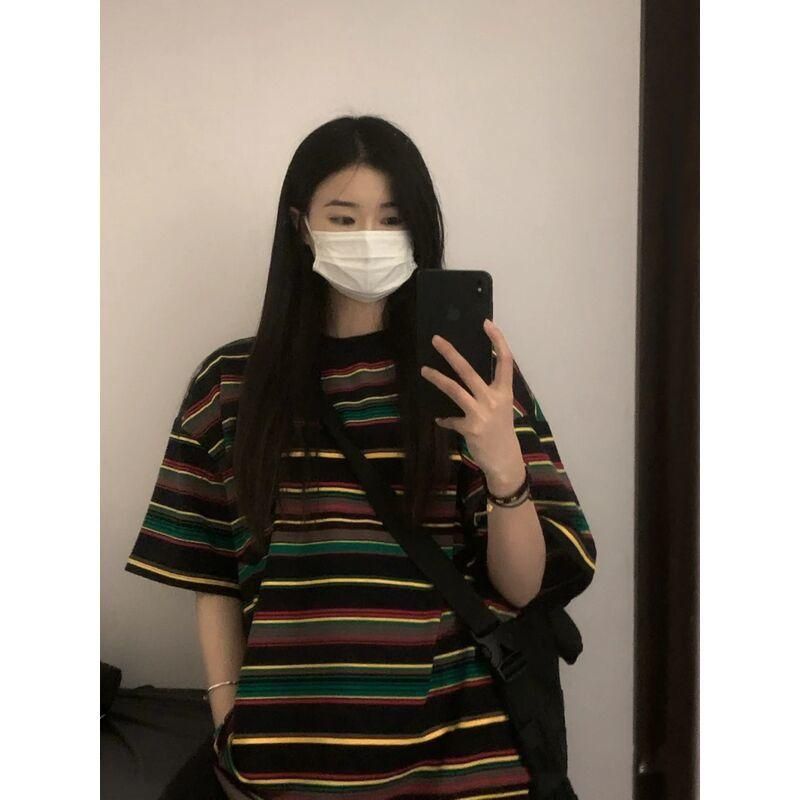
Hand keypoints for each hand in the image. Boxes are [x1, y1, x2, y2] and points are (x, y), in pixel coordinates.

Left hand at [419, 318, 525, 490]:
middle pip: (469, 370)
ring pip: (454, 389)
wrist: (505, 461)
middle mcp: (494, 399)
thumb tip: (466, 379)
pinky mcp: (470, 427)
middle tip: (436, 340)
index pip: (505, 361)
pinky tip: (440, 419)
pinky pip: (450, 419)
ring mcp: (481, 413)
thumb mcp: (502, 409)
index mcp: (505, 392)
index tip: (487, 323)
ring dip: (437, 378)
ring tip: (424, 370)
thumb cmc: (502, 432)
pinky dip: (444, 419)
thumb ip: (488, 393)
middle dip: (451, 353)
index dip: (497, 340)